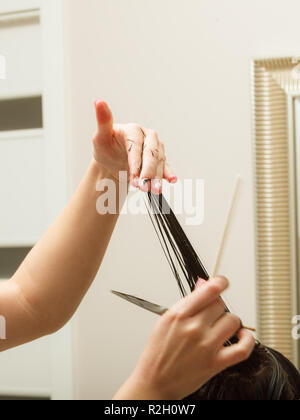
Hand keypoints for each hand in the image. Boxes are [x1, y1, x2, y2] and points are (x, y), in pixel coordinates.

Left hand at [93, 100, 176, 193]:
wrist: (112, 161)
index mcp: (133, 129)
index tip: (132, 175)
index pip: (136, 144)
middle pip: (151, 153)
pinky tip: (171, 180)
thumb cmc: (106, 147)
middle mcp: (147, 136)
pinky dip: (168, 174)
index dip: (135, 160)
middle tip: (143, 185)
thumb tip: (99, 102)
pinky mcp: (159, 159)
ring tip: (152, 190)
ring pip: (159, 161)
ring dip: (156, 177)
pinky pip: (165, 166)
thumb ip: (103, 121)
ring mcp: (155, 148)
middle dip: (148, 171)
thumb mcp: (100, 136)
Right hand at [114, 277, 254, 399]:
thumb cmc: (158, 353)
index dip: (220, 282)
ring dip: (229, 321)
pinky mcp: (215, 363)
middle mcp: (194, 328)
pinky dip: (247, 340)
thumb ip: (188, 302)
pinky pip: (243, 348)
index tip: (222, 282)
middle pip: (220, 304)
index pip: (209, 290)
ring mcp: (206, 346)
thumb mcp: (166, 320)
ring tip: (221, 327)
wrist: (154, 382)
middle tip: (210, 314)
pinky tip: (243, 336)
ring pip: (233, 321)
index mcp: (179, 314)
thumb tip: (203, 284)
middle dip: (217, 306)